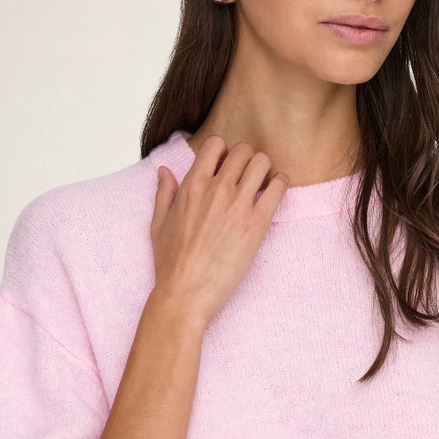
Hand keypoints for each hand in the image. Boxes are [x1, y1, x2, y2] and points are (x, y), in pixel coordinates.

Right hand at [150, 135, 288, 324]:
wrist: (186, 293)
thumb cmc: (170, 263)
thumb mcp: (158, 224)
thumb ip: (164, 193)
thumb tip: (165, 171)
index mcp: (192, 186)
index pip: (215, 144)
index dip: (224, 152)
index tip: (226, 167)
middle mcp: (215, 189)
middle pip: (243, 150)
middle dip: (247, 160)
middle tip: (248, 177)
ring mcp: (237, 205)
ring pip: (262, 163)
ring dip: (265, 170)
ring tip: (263, 185)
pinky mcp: (256, 224)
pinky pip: (278, 188)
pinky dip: (280, 185)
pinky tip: (274, 195)